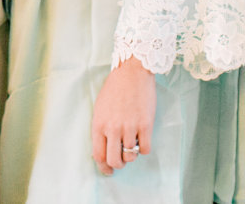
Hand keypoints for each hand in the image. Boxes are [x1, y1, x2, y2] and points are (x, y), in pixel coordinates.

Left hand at [90, 57, 154, 175]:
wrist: (132, 73)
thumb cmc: (115, 89)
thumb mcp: (100, 108)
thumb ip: (101, 129)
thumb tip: (103, 149)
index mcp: (99, 124)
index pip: (98, 155)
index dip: (103, 167)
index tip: (108, 171)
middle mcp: (113, 128)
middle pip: (114, 160)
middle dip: (118, 165)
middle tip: (122, 161)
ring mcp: (130, 127)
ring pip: (131, 156)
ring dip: (132, 154)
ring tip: (132, 144)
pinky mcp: (145, 125)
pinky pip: (145, 149)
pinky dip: (144, 149)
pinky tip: (142, 139)